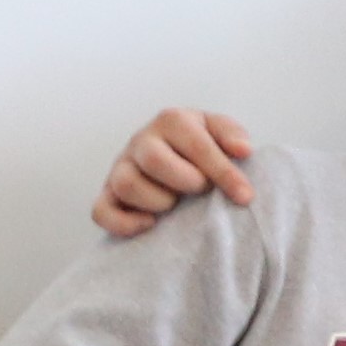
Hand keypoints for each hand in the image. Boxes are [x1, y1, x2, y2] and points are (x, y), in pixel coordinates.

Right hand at [92, 109, 255, 238]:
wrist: (176, 155)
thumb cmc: (202, 144)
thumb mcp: (220, 130)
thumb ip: (233, 135)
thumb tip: (242, 150)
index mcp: (172, 120)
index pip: (196, 146)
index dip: (223, 173)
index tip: (245, 196)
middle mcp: (141, 141)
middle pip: (153, 160)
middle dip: (186, 181)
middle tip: (202, 191)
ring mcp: (120, 167)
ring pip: (125, 185)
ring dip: (158, 201)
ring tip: (177, 204)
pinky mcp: (107, 193)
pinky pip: (101, 211)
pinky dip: (124, 223)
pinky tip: (151, 224)